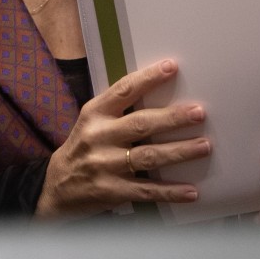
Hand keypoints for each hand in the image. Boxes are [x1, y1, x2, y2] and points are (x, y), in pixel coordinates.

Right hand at [35, 59, 210, 219]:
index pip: (124, 91)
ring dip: (179, 151)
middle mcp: (99, 137)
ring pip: (149, 157)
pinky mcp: (112, 191)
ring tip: (204, 145)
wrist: (55, 188)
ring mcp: (105, 166)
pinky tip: (191, 191)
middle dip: (173, 118)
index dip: (148, 78)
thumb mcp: (92, 121)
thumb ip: (119, 108)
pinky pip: (146, 191)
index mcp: (95, 114)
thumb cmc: (83, 147)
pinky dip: (170, 192)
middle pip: (141, 124)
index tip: (171, 67)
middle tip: (198, 112)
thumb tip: (160, 92)